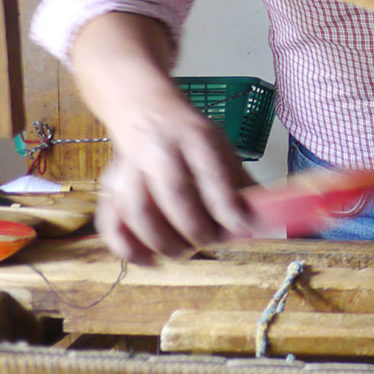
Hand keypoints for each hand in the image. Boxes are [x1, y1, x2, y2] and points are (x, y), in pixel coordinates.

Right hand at [96, 105, 254, 264]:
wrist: (146, 112)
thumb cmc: (192, 139)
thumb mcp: (222, 147)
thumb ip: (240, 183)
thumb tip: (263, 221)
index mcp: (195, 138)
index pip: (212, 175)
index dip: (228, 207)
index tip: (243, 229)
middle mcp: (160, 151)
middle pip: (174, 193)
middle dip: (195, 227)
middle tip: (209, 241)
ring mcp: (130, 169)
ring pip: (138, 210)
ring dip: (162, 241)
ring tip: (183, 252)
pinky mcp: (111, 187)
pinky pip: (110, 222)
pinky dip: (127, 247)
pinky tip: (149, 261)